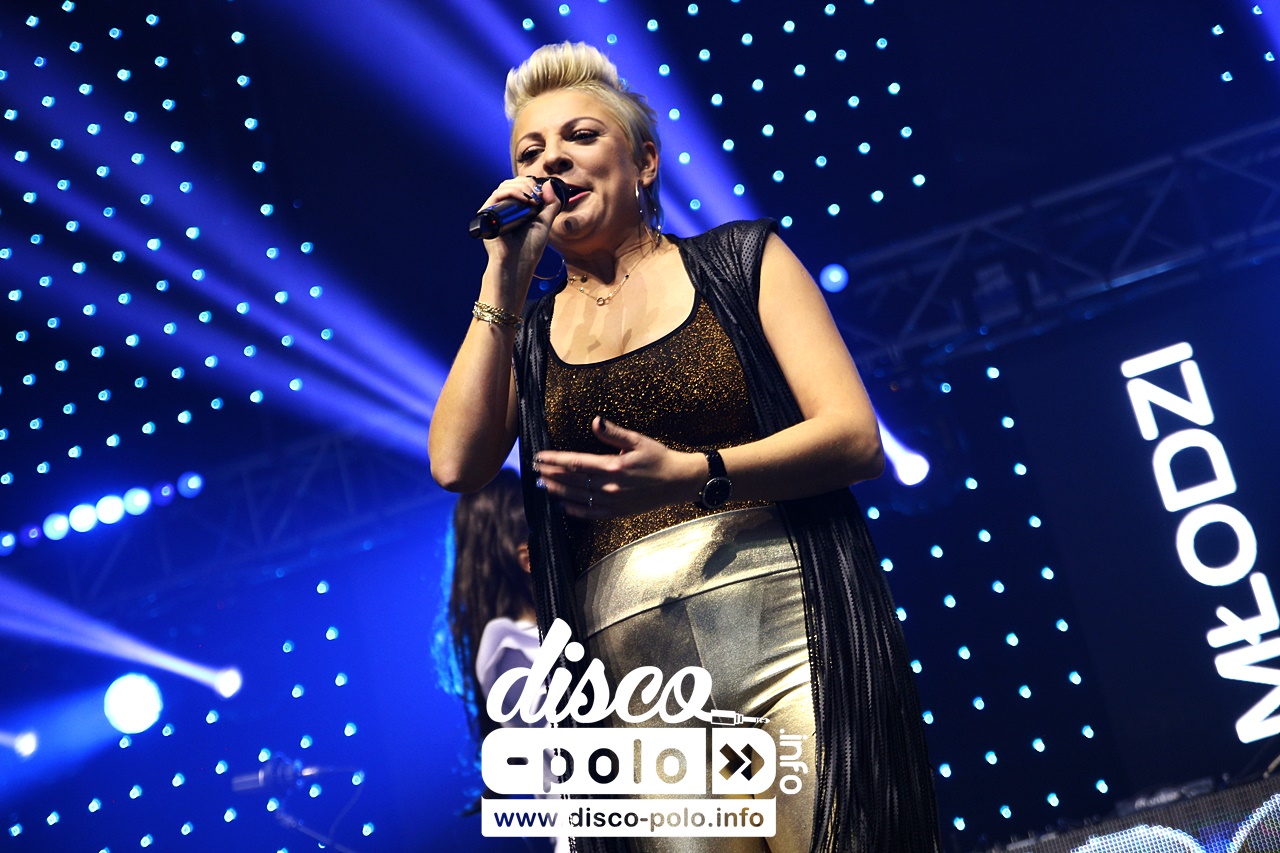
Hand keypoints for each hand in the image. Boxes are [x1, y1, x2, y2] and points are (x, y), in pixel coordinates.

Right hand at [478, 176, 562, 281]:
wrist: (518, 262)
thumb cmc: (530, 247)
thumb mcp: (545, 222)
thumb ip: (550, 204)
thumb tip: (548, 183)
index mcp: (515, 208)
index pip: (519, 186)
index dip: (530, 184)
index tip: (542, 193)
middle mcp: (503, 207)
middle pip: (511, 183)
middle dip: (527, 183)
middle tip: (538, 195)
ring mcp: (495, 210)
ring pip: (504, 186)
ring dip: (521, 187)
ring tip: (532, 198)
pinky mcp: (487, 213)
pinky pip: (497, 195)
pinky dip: (512, 192)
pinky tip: (524, 199)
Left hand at [534, 417, 701, 518]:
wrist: (678, 482)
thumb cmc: (659, 458)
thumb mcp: (638, 440)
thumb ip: (613, 433)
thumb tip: (595, 420)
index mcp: (613, 467)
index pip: (576, 462)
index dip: (555, 460)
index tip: (540, 456)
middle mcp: (610, 486)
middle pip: (572, 480)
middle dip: (551, 474)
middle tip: (534, 470)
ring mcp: (613, 501)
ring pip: (578, 497)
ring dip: (558, 490)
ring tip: (542, 484)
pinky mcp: (618, 512)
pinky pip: (591, 513)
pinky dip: (574, 510)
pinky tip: (563, 504)